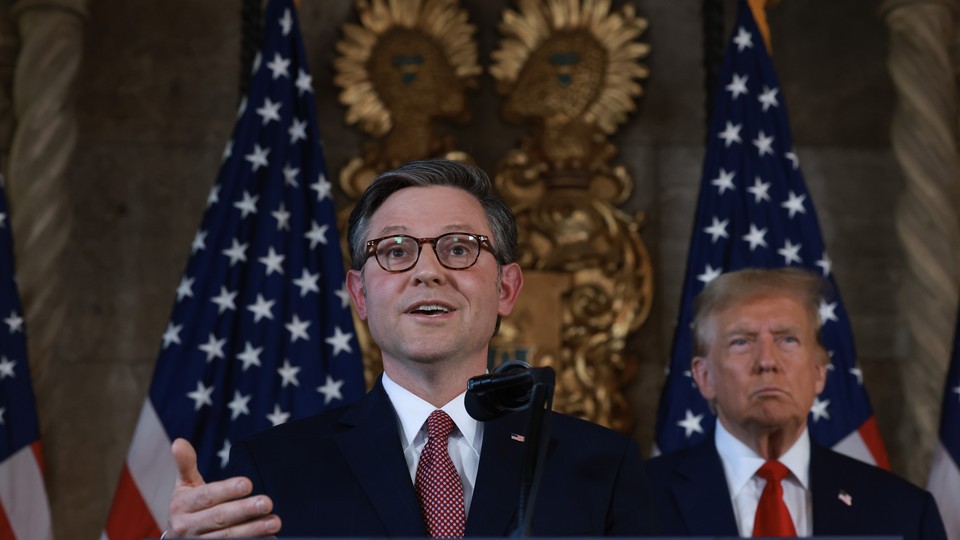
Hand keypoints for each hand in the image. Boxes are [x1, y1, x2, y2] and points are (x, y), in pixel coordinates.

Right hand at [165, 438, 281, 537]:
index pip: (206, 496)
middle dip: (244, 510)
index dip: (226, 490)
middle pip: (219, 518)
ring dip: (253, 530)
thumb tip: (179, 442)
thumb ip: (185, 464)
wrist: (178, 536)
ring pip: (228, 537)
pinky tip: (269, 537)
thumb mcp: (185, 485)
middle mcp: (187, 527)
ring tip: (274, 522)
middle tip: (267, 502)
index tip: (248, 483)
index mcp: (181, 506)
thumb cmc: (188, 505)